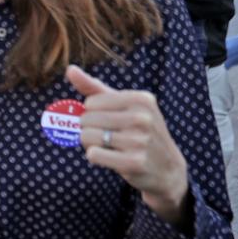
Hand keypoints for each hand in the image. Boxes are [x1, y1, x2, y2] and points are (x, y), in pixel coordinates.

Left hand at [68, 65, 189, 225]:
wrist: (167, 169)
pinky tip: (111, 158)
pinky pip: (93, 154)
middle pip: (86, 119)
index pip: (91, 102)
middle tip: (108, 136)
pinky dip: (95, 156)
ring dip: (91, 144)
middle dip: (89, 129)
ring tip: (109, 146)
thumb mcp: (123, 105)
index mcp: (141, 99)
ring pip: (86, 137)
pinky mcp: (134, 162)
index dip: (93, 114)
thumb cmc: (139, 131)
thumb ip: (94, 87)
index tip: (110, 120)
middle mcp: (143, 118)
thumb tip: (70, 69)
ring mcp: (140, 141)